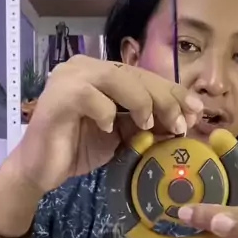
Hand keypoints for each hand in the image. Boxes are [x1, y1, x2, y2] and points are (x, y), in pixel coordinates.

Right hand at [8, 55, 203, 195]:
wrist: (41, 170)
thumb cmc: (79, 149)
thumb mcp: (123, 135)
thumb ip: (147, 123)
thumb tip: (184, 121)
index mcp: (101, 72)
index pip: (144, 75)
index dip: (173, 91)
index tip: (196, 111)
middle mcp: (85, 67)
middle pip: (134, 73)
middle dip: (164, 97)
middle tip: (181, 123)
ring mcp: (69, 78)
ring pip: (116, 77)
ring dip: (140, 101)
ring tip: (148, 125)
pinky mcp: (57, 97)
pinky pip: (90, 96)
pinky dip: (106, 112)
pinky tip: (109, 129)